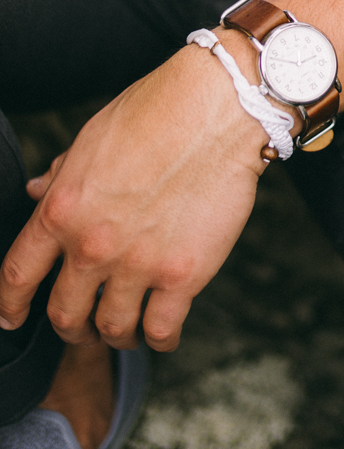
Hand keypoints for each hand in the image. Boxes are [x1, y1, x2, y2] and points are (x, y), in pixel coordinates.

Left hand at [0, 34, 274, 352]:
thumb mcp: (93, 138)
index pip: (17, 276)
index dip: (9, 306)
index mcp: (62, 209)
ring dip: (115, 336)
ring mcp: (138, 264)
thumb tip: (35, 191)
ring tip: (125, 329)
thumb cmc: (157, 112)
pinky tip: (162, 330)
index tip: (12, 318)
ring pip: (112, 329)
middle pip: (65, 314)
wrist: (218, 109)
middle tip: (84, 325)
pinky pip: (160, 330)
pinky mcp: (183, 275)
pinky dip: (159, 338)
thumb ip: (61, 175)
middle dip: (71, 327)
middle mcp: (92, 245)